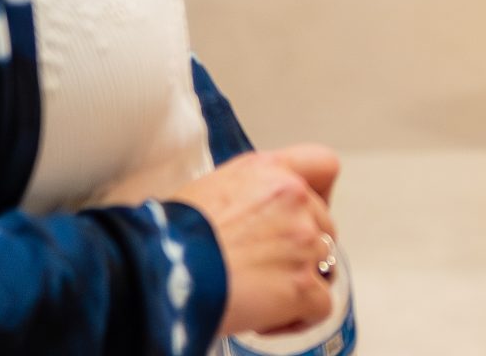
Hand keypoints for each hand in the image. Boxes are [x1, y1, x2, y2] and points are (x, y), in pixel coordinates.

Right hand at [172, 145, 340, 336]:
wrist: (158, 272)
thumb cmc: (169, 237)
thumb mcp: (208, 190)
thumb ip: (247, 195)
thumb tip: (254, 217)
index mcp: (268, 170)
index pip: (322, 165)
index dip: (321, 193)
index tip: (307, 214)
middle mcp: (293, 197)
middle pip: (325, 225)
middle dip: (302, 250)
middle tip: (265, 270)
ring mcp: (303, 241)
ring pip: (326, 267)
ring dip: (298, 285)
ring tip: (259, 298)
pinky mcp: (303, 284)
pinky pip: (322, 306)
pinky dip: (297, 319)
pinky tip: (263, 320)